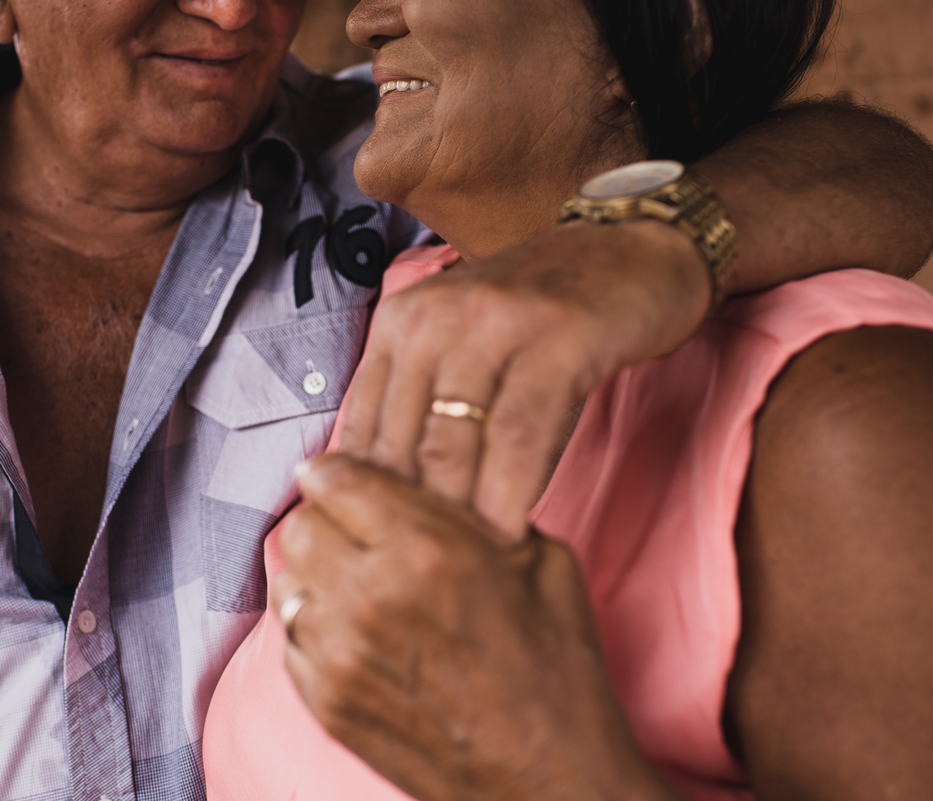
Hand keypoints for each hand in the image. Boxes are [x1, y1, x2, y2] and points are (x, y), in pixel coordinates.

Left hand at [273, 453, 679, 800]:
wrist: (552, 780)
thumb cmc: (558, 669)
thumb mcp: (540, 560)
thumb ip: (472, 508)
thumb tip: (427, 482)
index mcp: (425, 549)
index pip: (333, 476)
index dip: (342, 472)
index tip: (351, 479)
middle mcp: (369, 596)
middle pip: (301, 524)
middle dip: (329, 520)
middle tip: (361, 533)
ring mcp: (339, 655)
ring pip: (288, 579)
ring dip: (319, 572)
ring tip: (361, 584)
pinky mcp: (326, 702)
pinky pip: (289, 635)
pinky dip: (315, 623)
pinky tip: (359, 631)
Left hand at [339, 220, 709, 537]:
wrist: (627, 252)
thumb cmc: (537, 319)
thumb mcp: (459, 347)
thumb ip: (416, 405)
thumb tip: (374, 498)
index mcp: (399, 323)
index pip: (362, 429)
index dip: (365, 504)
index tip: (375, 560)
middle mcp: (433, 317)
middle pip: (403, 442)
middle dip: (409, 521)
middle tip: (417, 581)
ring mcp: (493, 323)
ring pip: (454, 442)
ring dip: (457, 517)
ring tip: (463, 572)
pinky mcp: (554, 337)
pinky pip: (520, 432)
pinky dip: (510, 490)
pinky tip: (511, 533)